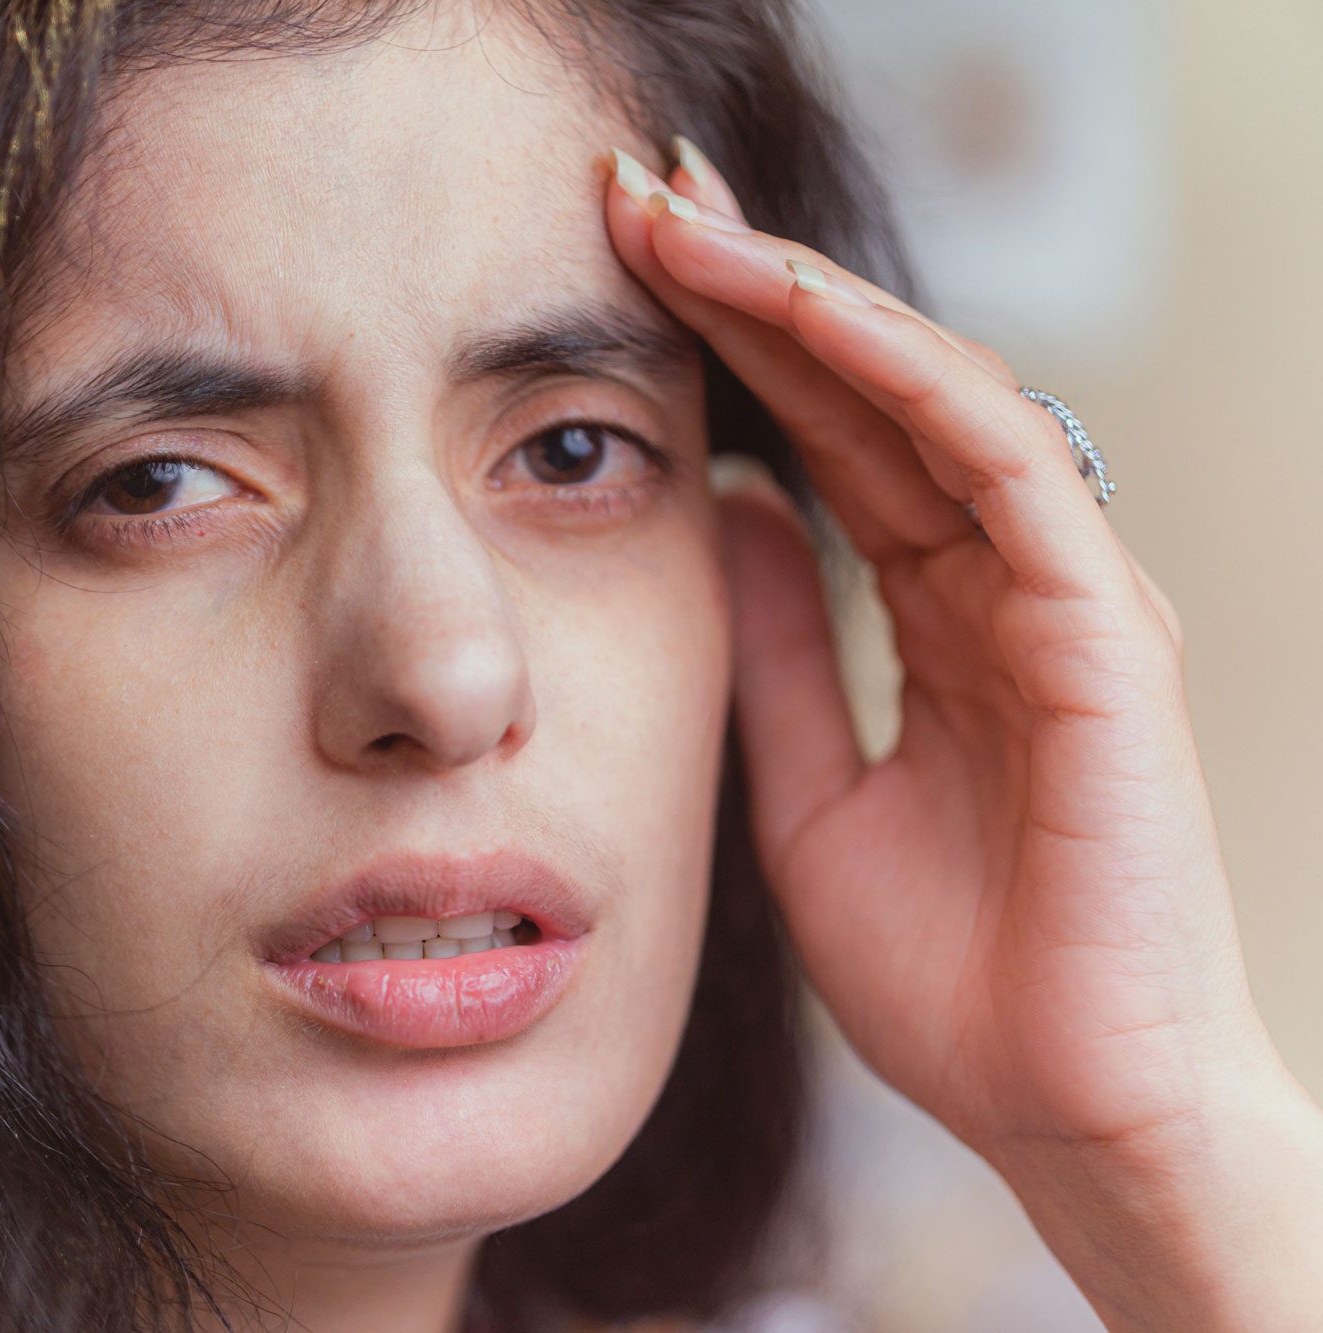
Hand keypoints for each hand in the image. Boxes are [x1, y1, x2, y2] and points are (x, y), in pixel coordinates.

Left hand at [600, 141, 1322, 1326]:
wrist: (1063, 1107)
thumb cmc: (956, 976)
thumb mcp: (808, 788)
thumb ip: (780, 650)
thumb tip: (724, 517)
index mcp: (939, 614)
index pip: (827, 441)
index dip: (727, 349)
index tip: (613, 278)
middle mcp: (1003, 579)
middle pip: (867, 390)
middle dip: (749, 284)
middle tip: (631, 190)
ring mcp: (1061, 595)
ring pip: (930, 393)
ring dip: (806, 298)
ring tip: (684, 221)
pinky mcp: (1103, 632)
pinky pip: (1004, 466)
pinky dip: (903, 377)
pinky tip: (803, 313)